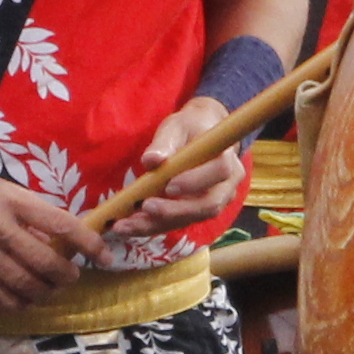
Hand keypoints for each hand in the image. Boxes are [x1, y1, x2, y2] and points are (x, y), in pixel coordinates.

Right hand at [0, 142, 100, 311]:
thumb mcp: (2, 188)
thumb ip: (29, 214)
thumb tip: (59, 239)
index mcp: (15, 200)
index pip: (63, 225)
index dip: (90, 245)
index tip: (104, 256)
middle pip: (46, 263)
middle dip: (66, 277)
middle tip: (71, 277)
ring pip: (23, 285)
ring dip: (44, 294)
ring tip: (49, 291)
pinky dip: (15, 304)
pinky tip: (23, 301)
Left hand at [115, 97, 246, 241]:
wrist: (200, 135)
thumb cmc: (190, 128)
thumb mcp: (176, 127)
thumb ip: (164, 142)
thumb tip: (151, 160)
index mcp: (227, 158)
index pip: (219, 172)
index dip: (195, 181)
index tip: (168, 186)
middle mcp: (226, 186)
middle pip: (208, 206)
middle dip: (174, 211)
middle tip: (144, 207)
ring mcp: (214, 203)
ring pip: (190, 219)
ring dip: (157, 224)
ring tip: (126, 224)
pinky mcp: (196, 213)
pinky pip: (176, 223)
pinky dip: (152, 226)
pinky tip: (129, 225)